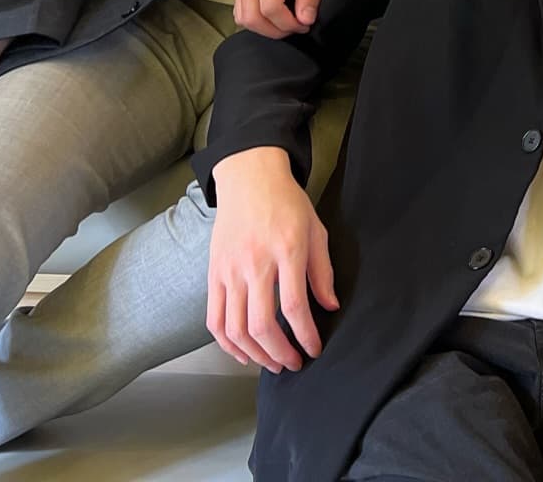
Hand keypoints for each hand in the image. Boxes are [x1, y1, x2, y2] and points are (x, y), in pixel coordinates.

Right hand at [206, 148, 337, 372]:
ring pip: (236, 328)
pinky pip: (215, 319)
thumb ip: (322, 271)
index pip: (294, 305)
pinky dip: (227, 343)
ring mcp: (229, 271)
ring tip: (272, 363)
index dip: (305, 335)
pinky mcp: (213, 274)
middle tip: (294, 364)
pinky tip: (243, 353)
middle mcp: (254, 264)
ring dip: (255, 354)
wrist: (249, 179)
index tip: (314, 349)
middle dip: (280, 353)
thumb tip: (329, 306)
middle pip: (262, 324)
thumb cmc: (287, 203)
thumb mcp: (316, 230)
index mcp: (286, 250)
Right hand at [235, 0, 334, 36]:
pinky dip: (255, 16)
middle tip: (297, 27)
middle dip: (274, 30)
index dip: (289, 23)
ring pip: (241, 15)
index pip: (270, 8)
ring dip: (263, 26)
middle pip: (250, 17)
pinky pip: (240, 5)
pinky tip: (275, 14)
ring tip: (287, 22)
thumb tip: (305, 19)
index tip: (305, 24)